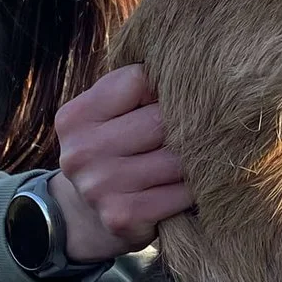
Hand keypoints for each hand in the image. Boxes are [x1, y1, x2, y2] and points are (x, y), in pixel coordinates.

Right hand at [50, 63, 191, 260]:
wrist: (86, 215)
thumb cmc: (112, 149)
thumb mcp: (109, 113)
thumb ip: (137, 86)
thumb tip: (193, 65)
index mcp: (77, 116)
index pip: (141, 80)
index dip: (168, 86)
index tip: (179, 95)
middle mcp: (82, 151)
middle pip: (161, 120)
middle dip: (188, 124)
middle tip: (205, 127)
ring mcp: (99, 187)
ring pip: (176, 159)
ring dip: (197, 159)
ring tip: (198, 156)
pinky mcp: (122, 216)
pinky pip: (180, 194)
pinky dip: (194, 190)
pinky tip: (189, 186)